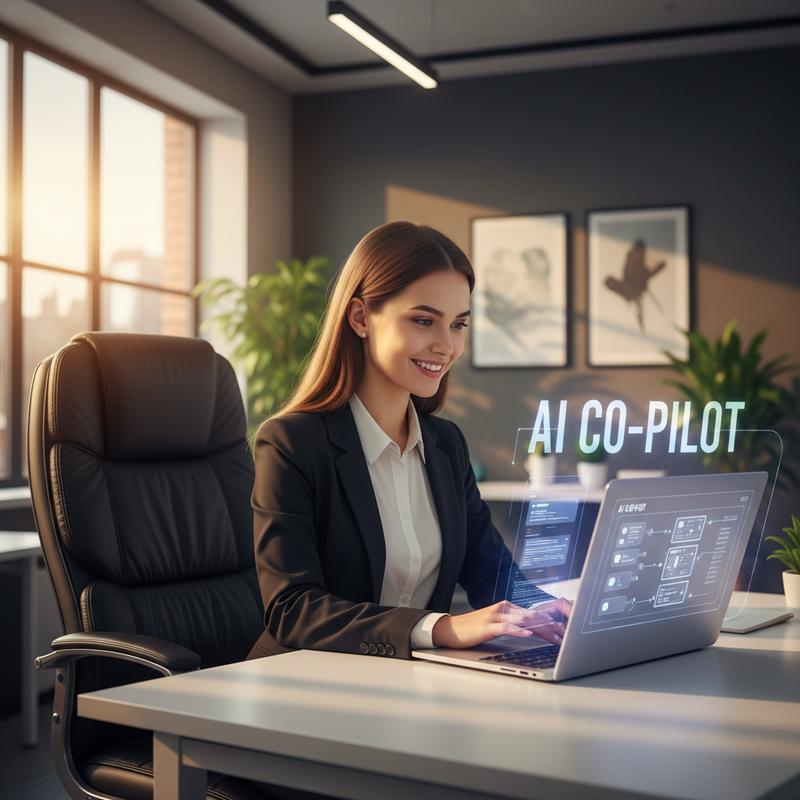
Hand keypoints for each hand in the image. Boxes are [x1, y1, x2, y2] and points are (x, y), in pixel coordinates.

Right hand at [431, 599, 567, 649]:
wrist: (451, 630)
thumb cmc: (474, 629)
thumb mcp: (496, 624)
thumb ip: (513, 624)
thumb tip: (534, 629)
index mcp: (507, 607)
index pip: (534, 613)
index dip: (551, 622)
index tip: (564, 630)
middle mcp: (503, 608)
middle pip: (533, 616)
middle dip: (551, 626)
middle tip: (565, 635)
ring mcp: (494, 616)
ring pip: (523, 620)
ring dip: (541, 629)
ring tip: (554, 637)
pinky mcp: (486, 626)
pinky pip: (506, 627)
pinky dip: (519, 630)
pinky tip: (528, 634)